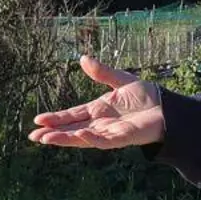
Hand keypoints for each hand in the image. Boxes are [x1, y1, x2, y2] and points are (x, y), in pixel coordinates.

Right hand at [28, 56, 164, 149]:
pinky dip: (91, 139)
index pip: (72, 115)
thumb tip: (83, 58)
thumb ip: (102, 72)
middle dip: (53, 133)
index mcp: (98, 110)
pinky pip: (104, 141)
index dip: (56, 118)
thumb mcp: (120, 80)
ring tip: (47, 138)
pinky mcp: (122, 138)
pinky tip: (79, 135)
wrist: (167, 107)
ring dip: (66, 138)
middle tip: (33, 136)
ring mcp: (110, 132)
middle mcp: (100, 123)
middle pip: (72, 129)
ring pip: (83, 138)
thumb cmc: (145, 96)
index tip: (38, 120)